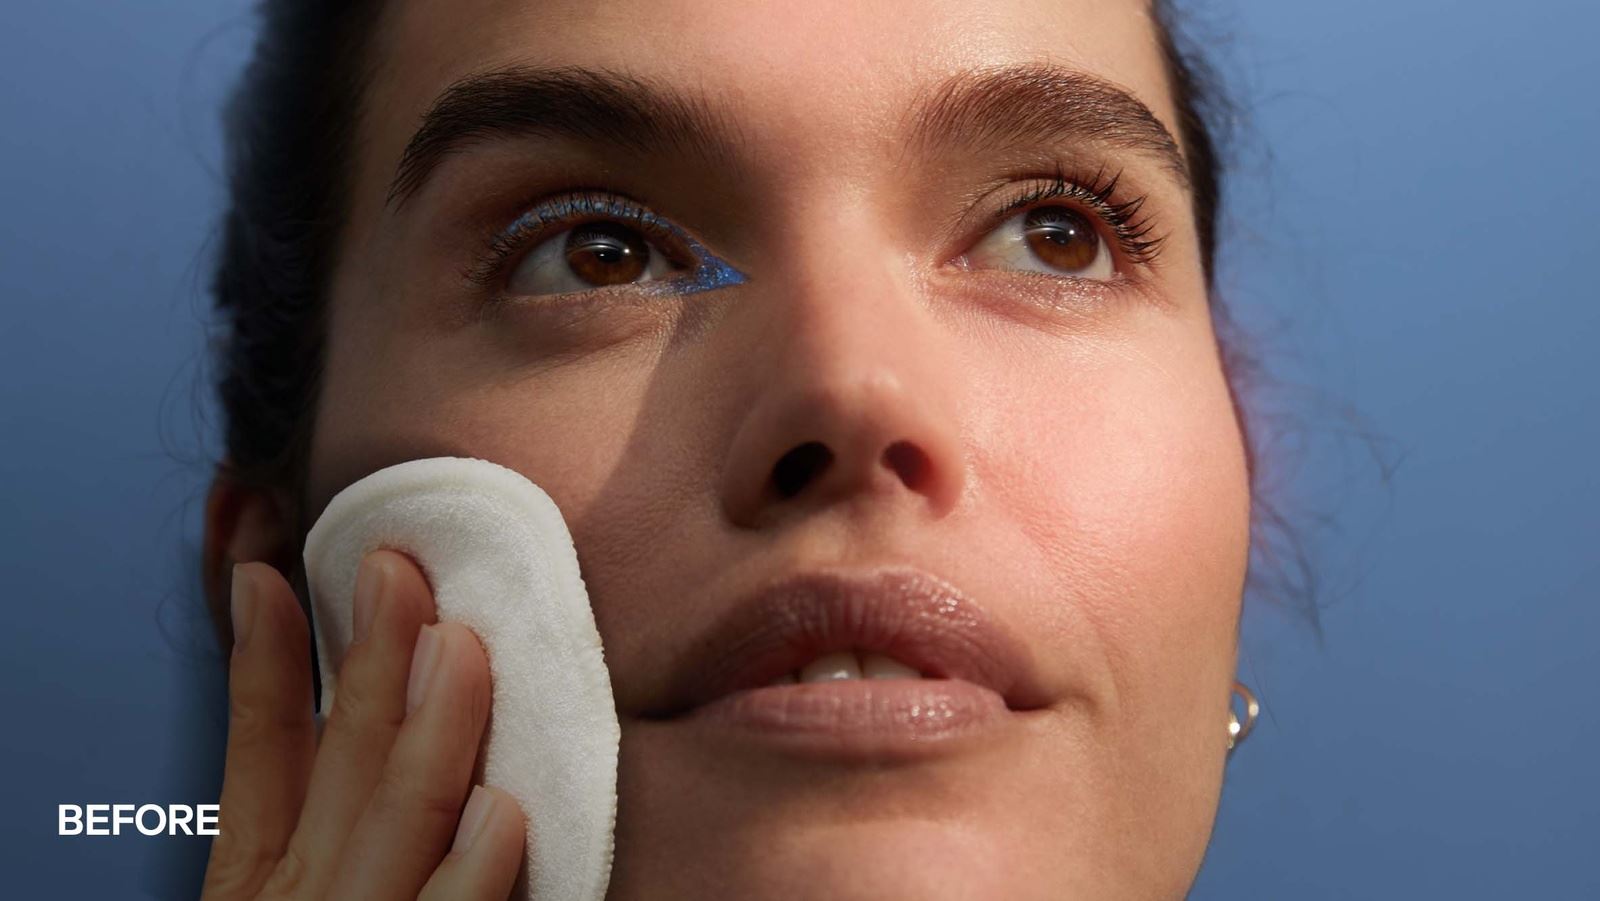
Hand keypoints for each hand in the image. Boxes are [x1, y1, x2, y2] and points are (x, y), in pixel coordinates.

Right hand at [202, 552, 524, 899]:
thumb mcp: (268, 896)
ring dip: (433, 726)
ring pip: (401, 817)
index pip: (260, 752)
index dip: (265, 662)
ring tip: (453, 645)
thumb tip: (335, 692)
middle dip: (372, 658)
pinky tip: (498, 811)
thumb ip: (308, 809)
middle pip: (345, 761)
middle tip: (394, 570)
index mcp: (257, 883)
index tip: (264, 576)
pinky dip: (470, 868)